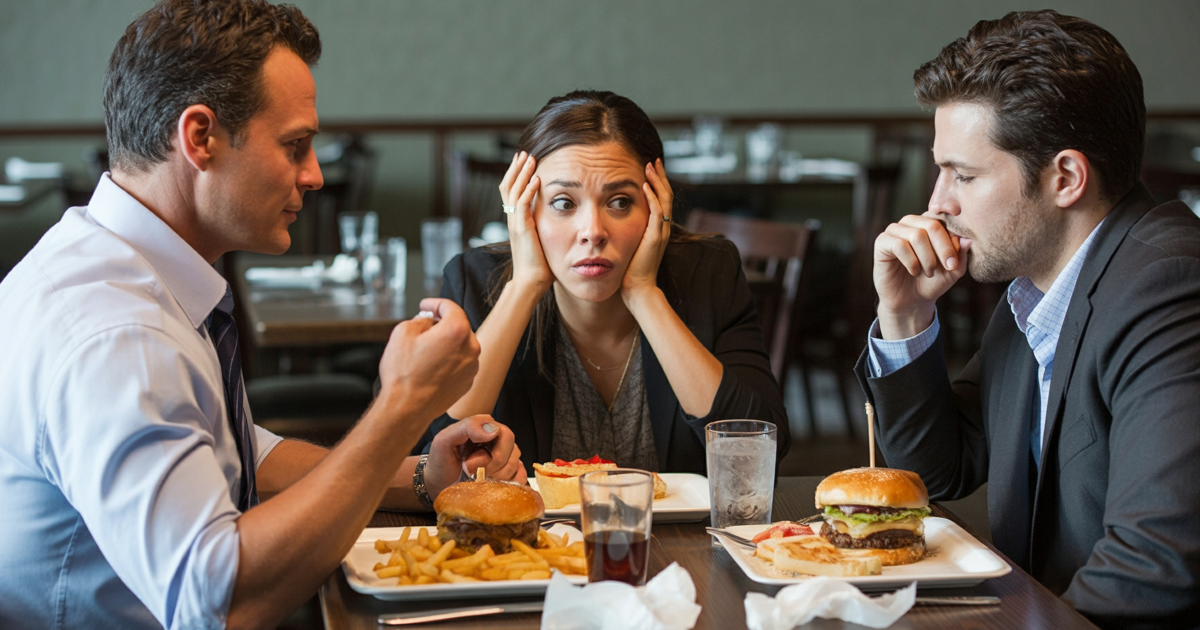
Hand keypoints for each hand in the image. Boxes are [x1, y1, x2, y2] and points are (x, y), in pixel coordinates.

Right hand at [376, 298, 479, 422]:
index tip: (426, 306)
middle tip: (423, 328)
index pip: (450, 306)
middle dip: (441, 324)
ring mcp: (472, 366)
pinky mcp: (468, 381)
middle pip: (458, 326)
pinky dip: (449, 360)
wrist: (408, 408)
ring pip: (460, 345)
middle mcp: (470, 348)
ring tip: (425, 351)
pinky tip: (431, 366)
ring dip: (446, 343)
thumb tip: (427, 321)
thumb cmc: (404, 374)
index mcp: (456, 331)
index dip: (435, 303)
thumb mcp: (403, 332)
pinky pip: (460, 363)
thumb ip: (420, 319)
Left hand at [424, 415, 525, 497]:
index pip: (503, 434)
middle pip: (512, 450)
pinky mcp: (510, 473)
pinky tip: (491, 486)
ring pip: (515, 465)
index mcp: (485, 428)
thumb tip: (493, 430)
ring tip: (477, 481)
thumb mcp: (444, 440)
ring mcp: (506, 457)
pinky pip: (520, 477)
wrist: (438, 485)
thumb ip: (467, 427)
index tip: (468, 466)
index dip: (488, 454)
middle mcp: (499, 440)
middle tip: (472, 474)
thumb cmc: (441, 462)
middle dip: (492, 467)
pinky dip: (507, 484)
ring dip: (496, 478)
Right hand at [500, 152, 552, 296]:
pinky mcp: (521, 229)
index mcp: (516, 220)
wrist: (532, 281)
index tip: (525, 160)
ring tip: (529, 158)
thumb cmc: (541, 263)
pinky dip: (528, 190)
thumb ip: (544, 224)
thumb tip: (558, 214)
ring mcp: (515, 223)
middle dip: (516, 168)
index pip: (511, 190)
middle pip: (507, 185)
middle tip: (524, 153)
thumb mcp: (542, 237)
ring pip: (512, 190)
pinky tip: (536, 179)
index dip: (516, 174)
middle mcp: (512, 219)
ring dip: (521, 173)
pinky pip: (521, 205)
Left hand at [621, 159, 672, 303]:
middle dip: (659, 176)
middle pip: (666, 195)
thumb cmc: (630, 271)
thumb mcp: (629, 245)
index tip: (648, 169)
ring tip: (649, 166)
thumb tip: (613, 221)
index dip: (656, 184)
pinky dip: (652, 198)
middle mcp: (662, 228)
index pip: (660, 200)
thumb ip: (627, 232)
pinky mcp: (655, 238)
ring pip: (664, 200)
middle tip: (653, 160)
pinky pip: (657, 213)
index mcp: (656, 229)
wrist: (638, 290)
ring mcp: (660, 233)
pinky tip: (644, 186)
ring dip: (657, 182)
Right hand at [873, 212, 970, 338]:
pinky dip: (911, 261)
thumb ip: (961, 254)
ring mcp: (895, 230)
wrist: (911, 300)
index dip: (953, 237)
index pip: (944, 218)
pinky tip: (914, 271)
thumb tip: (968, 239)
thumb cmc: (933, 281)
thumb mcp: (953, 270)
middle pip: (932, 225)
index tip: (956, 260)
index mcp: (930, 222)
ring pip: (916, 235)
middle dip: (943, 248)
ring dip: (927, 258)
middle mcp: (912, 222)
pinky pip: (899, 245)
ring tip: (929, 272)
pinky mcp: (882, 242)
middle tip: (949, 267)